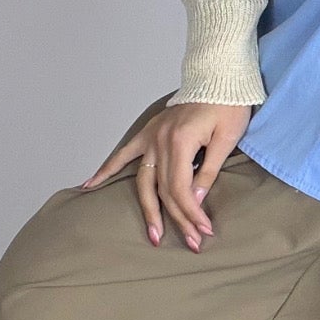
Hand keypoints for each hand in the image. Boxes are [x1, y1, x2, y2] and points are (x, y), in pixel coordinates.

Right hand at [79, 101, 252, 251]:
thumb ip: (208, 170)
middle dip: (178, 220)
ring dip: (149, 210)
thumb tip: (194, 201)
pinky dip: (106, 169)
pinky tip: (90, 185)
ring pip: (144, 180)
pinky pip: (123, 153)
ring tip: (154, 236)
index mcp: (181, 141)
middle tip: (192, 244)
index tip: (205, 232)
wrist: (219, 76)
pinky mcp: (149, 131)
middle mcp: (160, 140)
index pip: (182, 188)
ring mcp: (151, 136)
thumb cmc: (229, 103)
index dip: (192, 213)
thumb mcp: (227, 138)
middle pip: (164, 190)